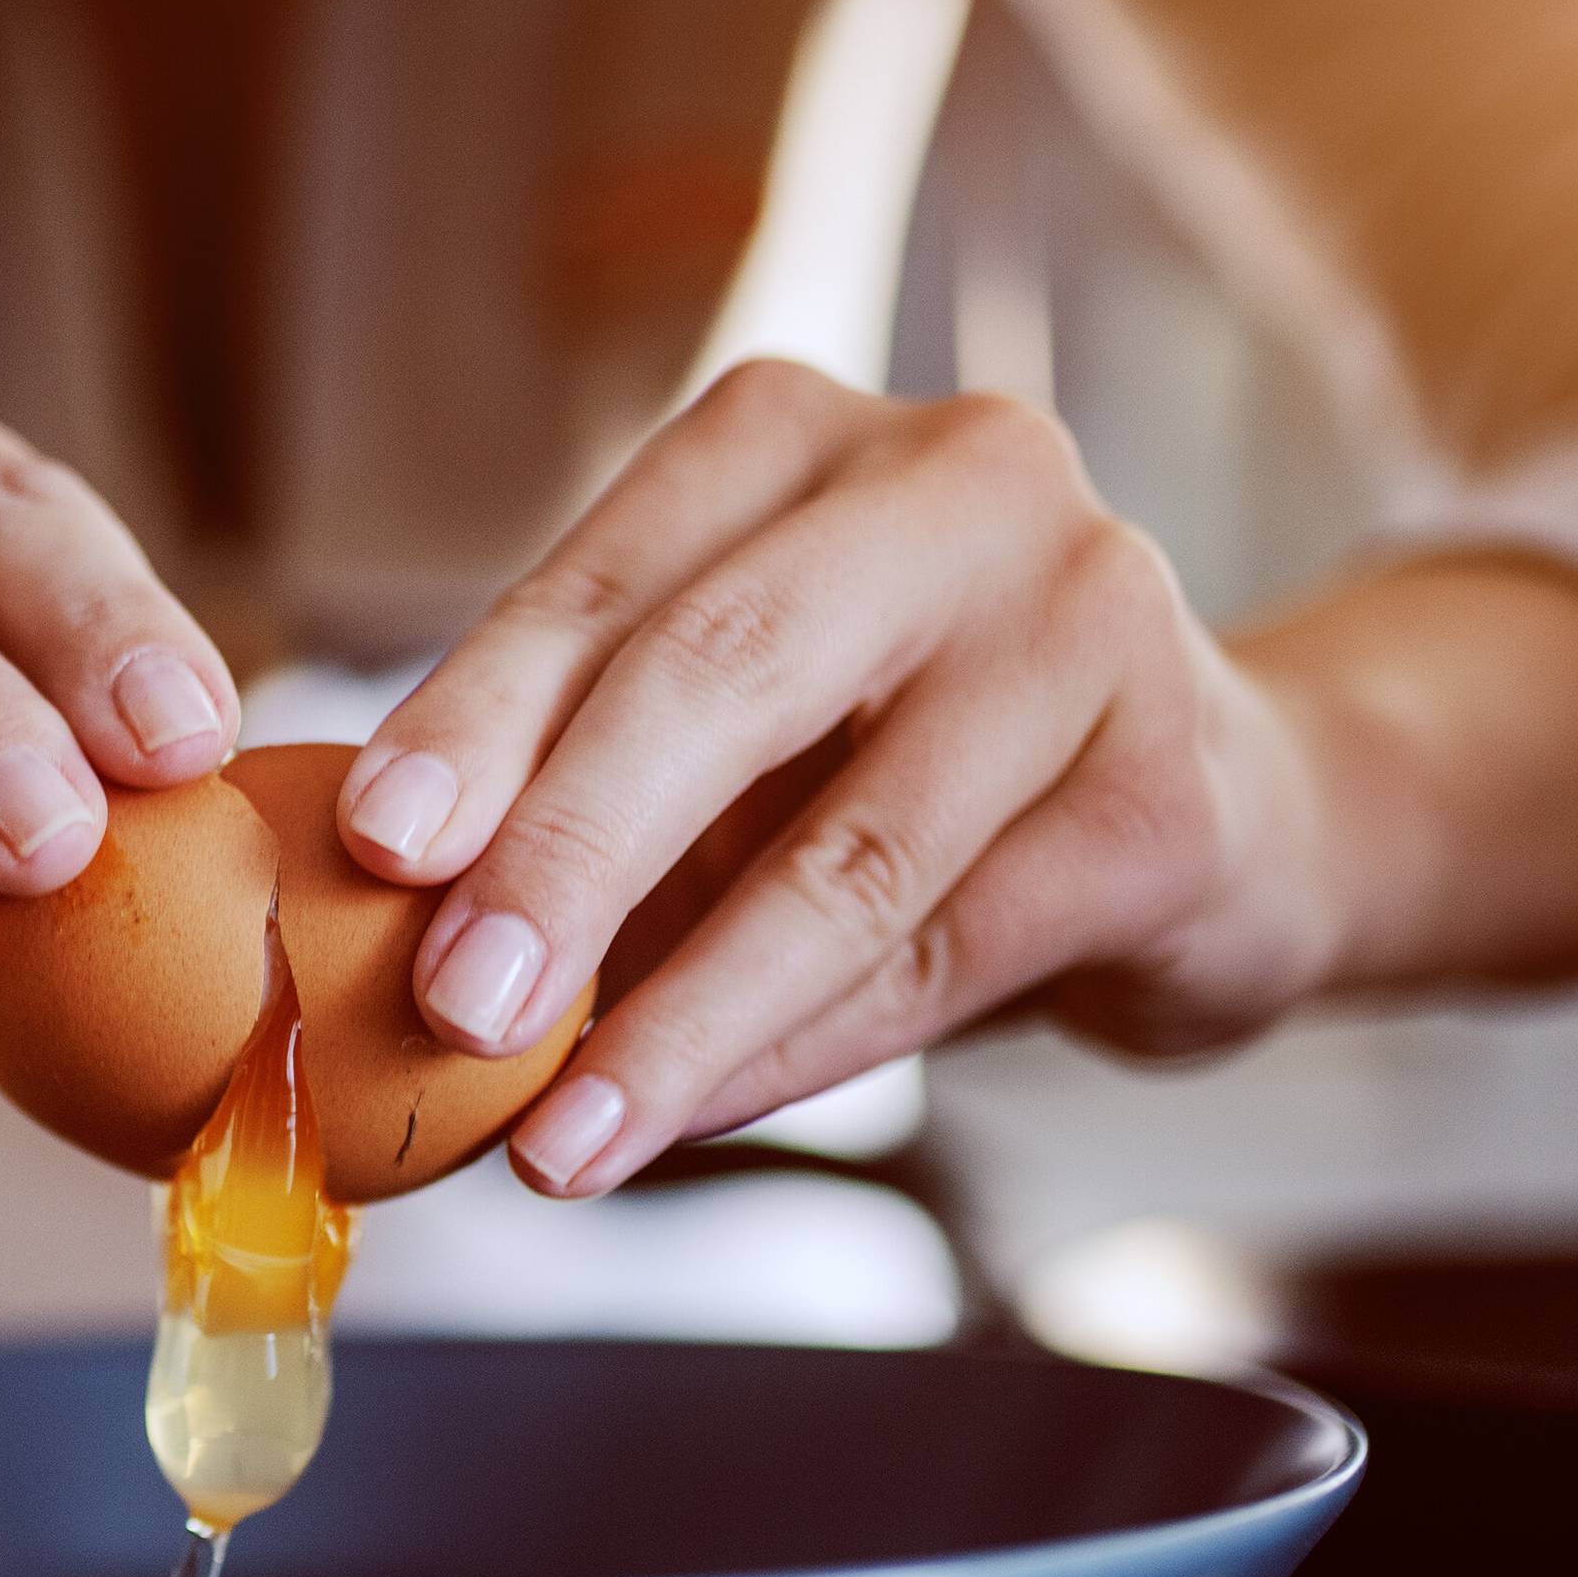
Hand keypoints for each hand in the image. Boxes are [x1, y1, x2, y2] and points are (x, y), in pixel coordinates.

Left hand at [333, 360, 1365, 1196]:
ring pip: (843, 855)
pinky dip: (793, 1056)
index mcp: (796, 435)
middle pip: (725, 678)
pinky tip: (688, 1117)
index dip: (479, 717)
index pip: (604, 581)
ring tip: (559, 1141)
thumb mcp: (729, 718)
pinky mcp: (1166, 797)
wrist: (1205, 806)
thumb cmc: (895, 752)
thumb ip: (577, 779)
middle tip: (454, 1008)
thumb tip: (377, 929)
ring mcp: (1091, 624)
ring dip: (679, 1016)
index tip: (372, 844)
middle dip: (569, 857)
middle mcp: (959, 483)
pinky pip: (939, 957)